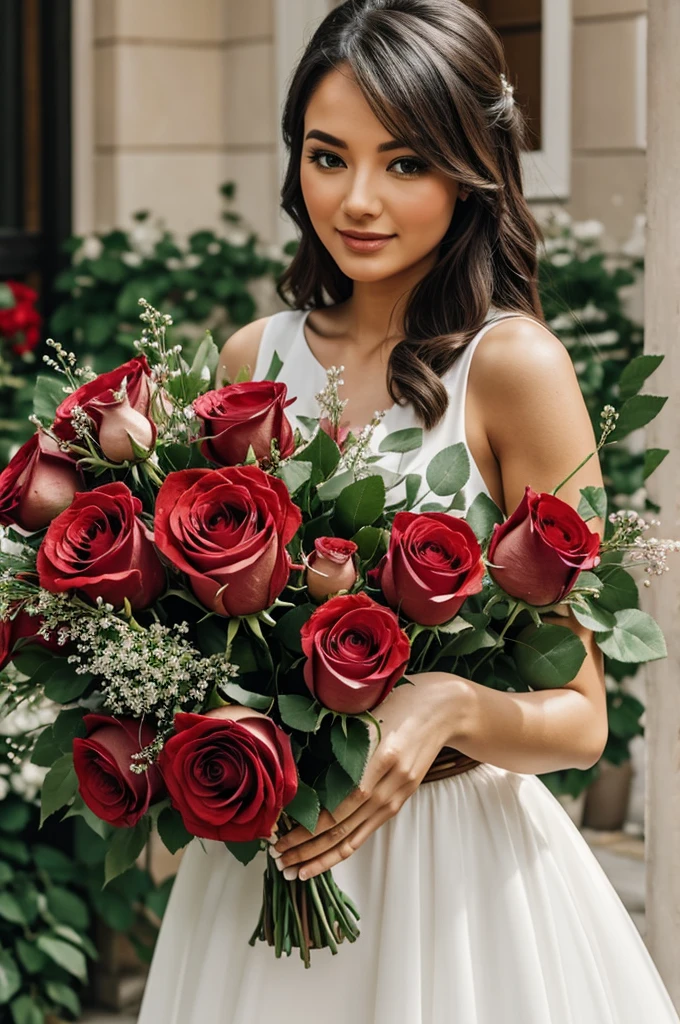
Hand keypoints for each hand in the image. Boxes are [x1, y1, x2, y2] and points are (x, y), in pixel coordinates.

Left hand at [271, 671, 467, 879]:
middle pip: (342, 827)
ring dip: (322, 857)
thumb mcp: (367, 715)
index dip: (308, 826)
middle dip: (306, 847)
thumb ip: (340, 742)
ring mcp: (398, 795)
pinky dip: (344, 849)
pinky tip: (324, 860)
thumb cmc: (400, 702)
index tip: (278, 833)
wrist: (443, 709)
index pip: (339, 805)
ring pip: (354, 837)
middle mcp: (391, 782)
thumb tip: (296, 771)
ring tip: (294, 870)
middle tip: (277, 858)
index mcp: (380, 757)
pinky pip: (368, 831)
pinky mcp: (400, 800)